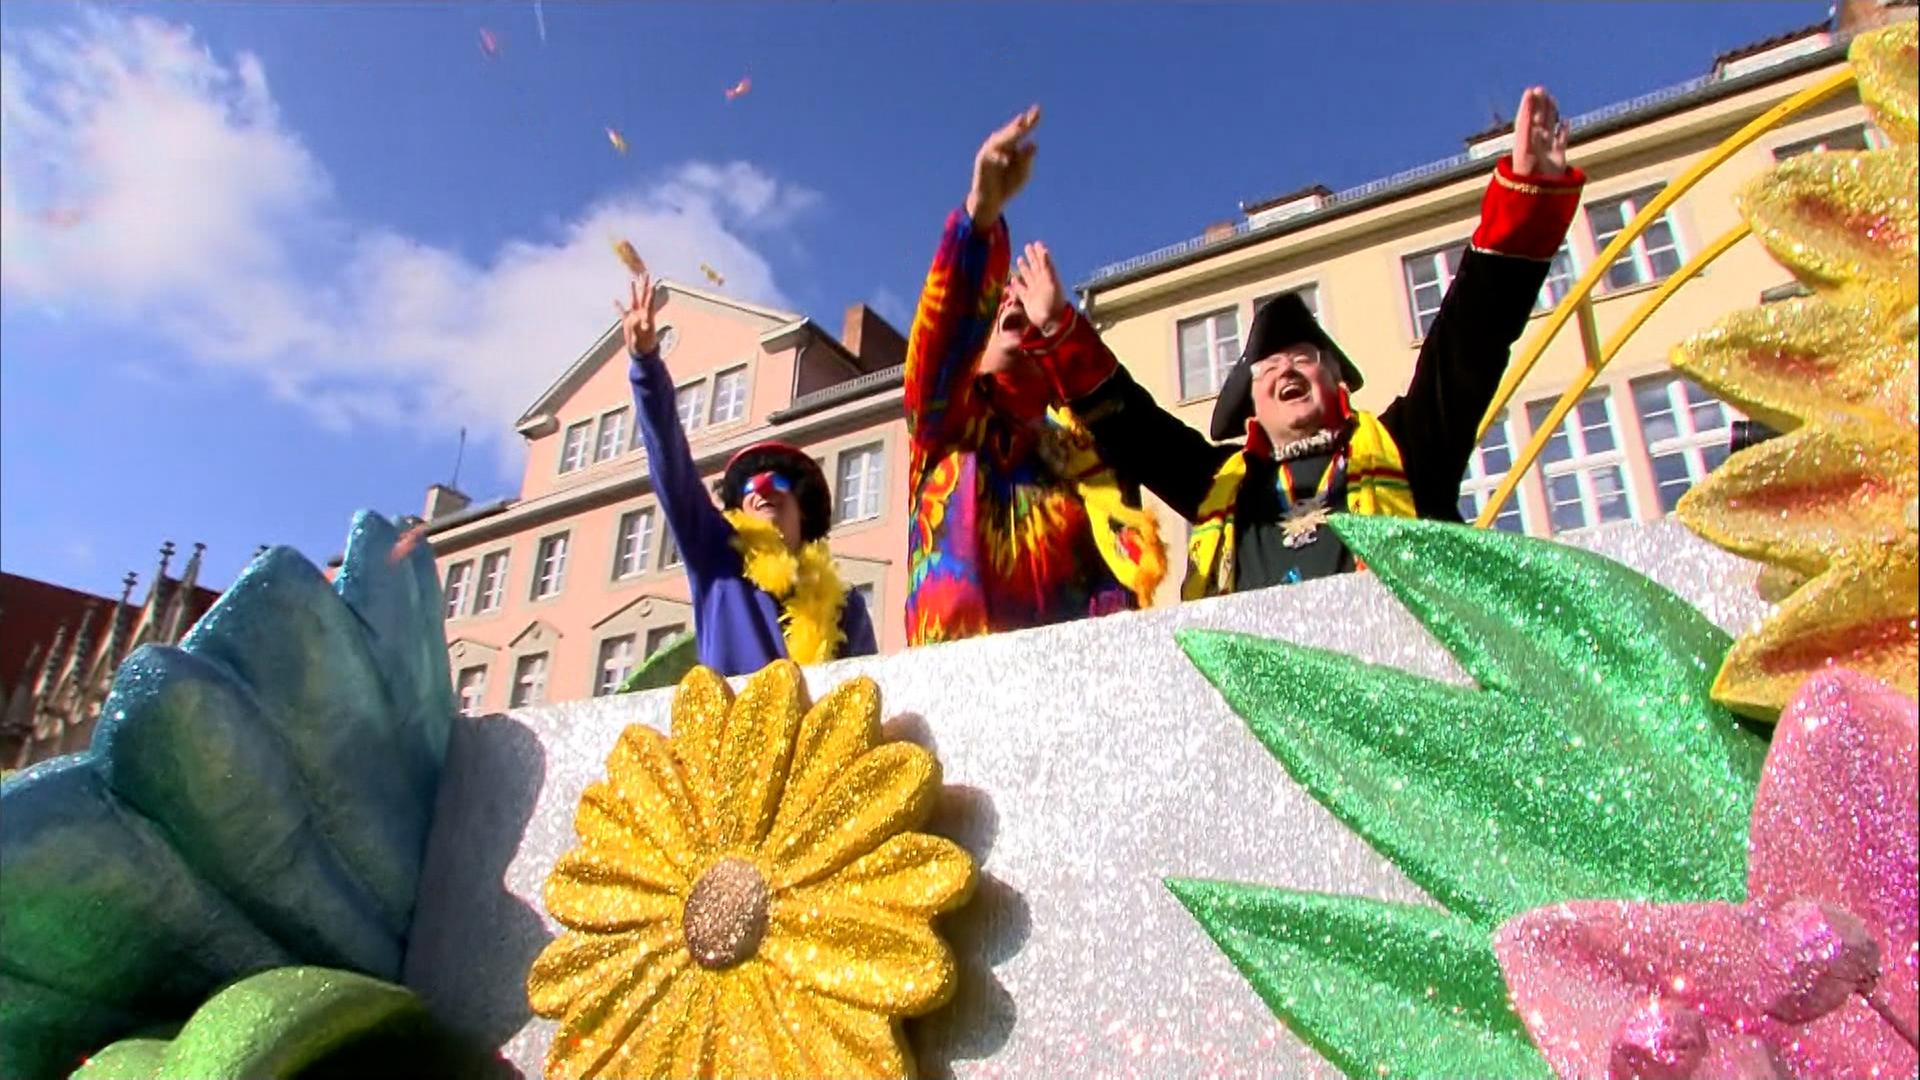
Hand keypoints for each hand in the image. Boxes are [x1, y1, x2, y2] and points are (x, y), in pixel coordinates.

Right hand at [614, 275, 658, 355]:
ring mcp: (635, 316)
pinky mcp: (628, 322)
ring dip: (632, 290)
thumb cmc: (644, 346)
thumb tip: (634, 318)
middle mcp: (642, 314)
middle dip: (644, 285)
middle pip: (643, 296)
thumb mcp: (641, 337)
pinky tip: (614, 300)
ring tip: (631, 280)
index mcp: (647, 317)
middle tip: (646, 273)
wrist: (642, 353)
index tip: (653, 283)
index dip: (651, 293)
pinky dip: (618, 306)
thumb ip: (637, 328)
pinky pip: (622, 312)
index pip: (649, 301)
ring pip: (633, 300)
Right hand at [966, 105, 1039, 228]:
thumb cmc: (1008, 185)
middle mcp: (1001, 145)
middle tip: (1026, 118)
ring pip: (1000, 141)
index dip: (1030, 121)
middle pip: (1011, 132)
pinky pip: (991, 158)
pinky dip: (998, 159)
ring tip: (1020, 127)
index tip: (1038, 111)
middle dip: (1018, 125)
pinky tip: (1006, 161)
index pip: (1022, 131)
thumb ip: (1028, 160)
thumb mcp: (1023, 174)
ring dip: (1009, 134)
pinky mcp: (982, 162)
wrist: (991, 200)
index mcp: (1013, 145)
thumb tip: (1033, 144)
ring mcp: (990, 152)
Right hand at [1011, 241, 1066, 329]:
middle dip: (1032, 257)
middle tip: (1028, 246)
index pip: (1042, 262)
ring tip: (1020, 259)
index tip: (1036, 243)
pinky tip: (1013, 279)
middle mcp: (1041, 283)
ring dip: (1024, 268)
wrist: (1051, 322)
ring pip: (1028, 277)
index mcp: (1047, 277)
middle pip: (1035, 267)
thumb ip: (1047, 267)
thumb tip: (1044, 251)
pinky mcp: (1028, 301)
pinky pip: (1021, 290)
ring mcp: (1034, 292)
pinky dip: (1017, 285)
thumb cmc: (1053, 303)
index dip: (1039, 253)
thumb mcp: (1052, 282)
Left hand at [1511, 86, 1569, 178]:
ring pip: (1549, 128)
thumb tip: (1528, 99)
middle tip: (1540, 89)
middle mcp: (1533, 146)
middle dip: (1539, 106)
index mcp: (1522, 143)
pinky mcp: (1558, 160)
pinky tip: (1566, 121)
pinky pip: (1561, 141)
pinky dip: (1563, 131)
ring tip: (1551, 99)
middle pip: (1536, 122)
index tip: (1530, 92)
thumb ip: (1527, 123)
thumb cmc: (1527, 172)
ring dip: (1550, 114)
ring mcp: (1545, 152)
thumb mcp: (1525, 145)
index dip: (1527, 107)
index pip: (1524, 121)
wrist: (1538, 196)